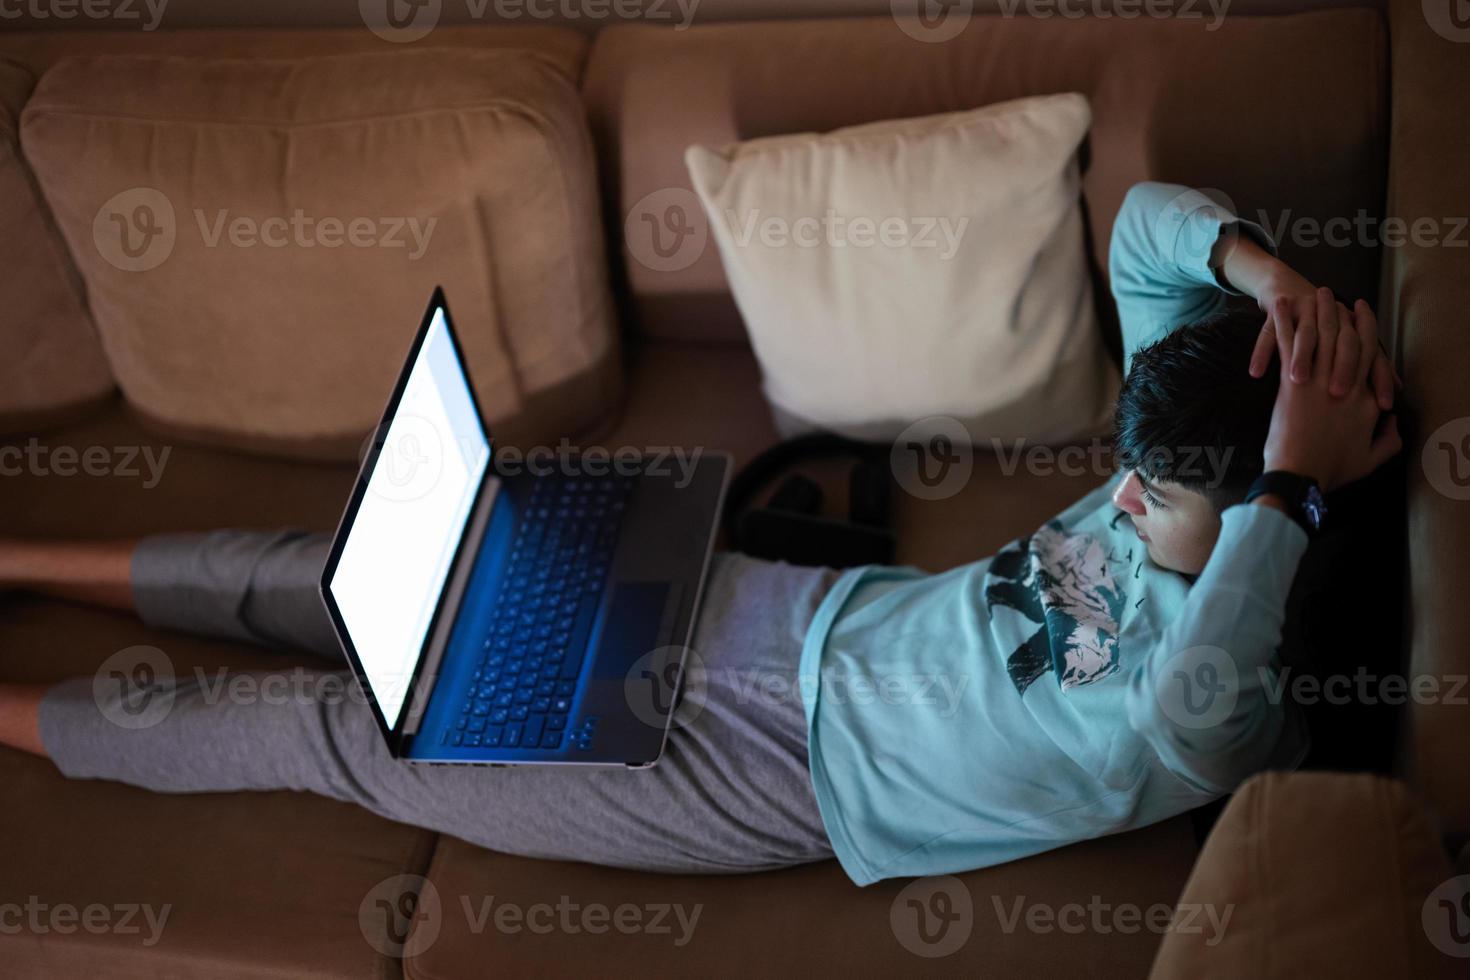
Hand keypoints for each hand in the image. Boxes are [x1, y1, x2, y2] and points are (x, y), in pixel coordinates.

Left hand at [1260, 288, 1401, 491]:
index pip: (1370, 353)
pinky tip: (1280, 305)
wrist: (1299, 476)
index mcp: (1366, 399)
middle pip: (1345, 337)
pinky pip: (1287, 345)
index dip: (1366, 328)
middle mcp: (1345, 383)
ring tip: (1312, 293)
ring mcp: (1317, 381)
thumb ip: (1390, 439)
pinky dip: (1285, 323)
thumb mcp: (1372, 459)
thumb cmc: (1333, 470)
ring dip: (1316, 310)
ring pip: (1320, 335)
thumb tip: (1395, 420)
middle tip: (1332, 293)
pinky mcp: (1291, 384)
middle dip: (1338, 312)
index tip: (1362, 311)